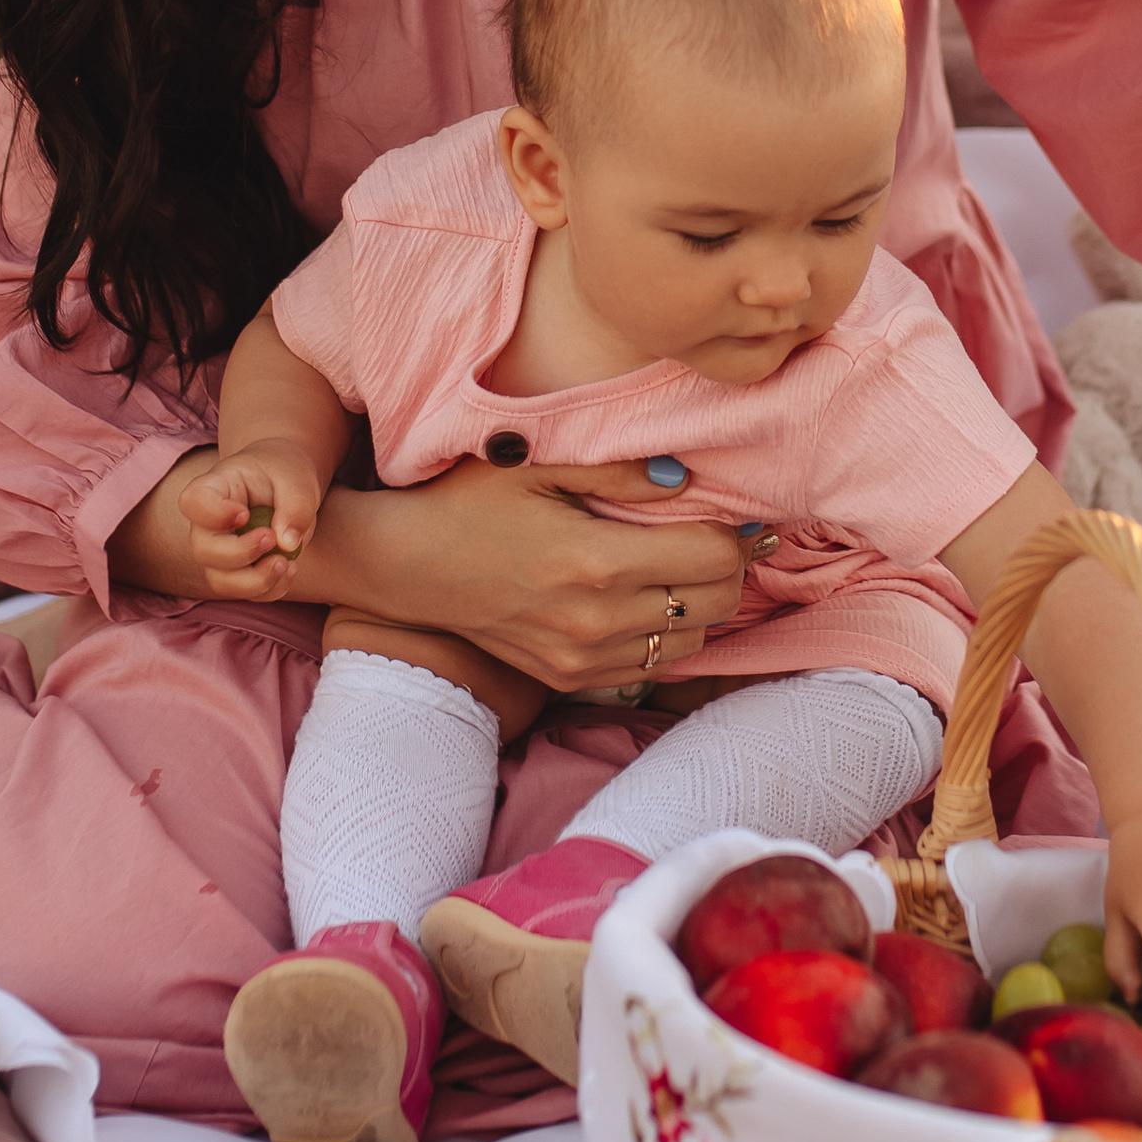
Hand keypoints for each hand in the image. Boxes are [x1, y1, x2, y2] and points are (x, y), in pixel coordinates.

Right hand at [180, 442, 323, 601]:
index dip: (213, 514)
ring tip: (286, 563)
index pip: (193, 502)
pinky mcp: (238, 572)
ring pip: (220, 581)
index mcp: (214, 488)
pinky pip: (246, 594)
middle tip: (273, 538)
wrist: (286, 484)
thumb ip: (295, 505)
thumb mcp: (296, 478)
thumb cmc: (284, 473)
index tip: (244, 513)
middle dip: (240, 553)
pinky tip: (292, 568)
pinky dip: (271, 589)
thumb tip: (287, 544)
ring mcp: (219, 552)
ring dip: (255, 581)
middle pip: (204, 550)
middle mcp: (208, 524)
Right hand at [324, 454, 757, 698]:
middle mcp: (597, 619)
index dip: (736, 536)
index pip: (713, 560)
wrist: (405, 569)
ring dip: (701, 606)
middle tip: (720, 540)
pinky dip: (664, 635)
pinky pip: (650, 665)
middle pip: (716, 605)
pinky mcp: (569, 677)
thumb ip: (619, 470)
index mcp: (596, 561)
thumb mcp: (537, 464)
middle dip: (730, 570)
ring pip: (692, 642)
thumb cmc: (467, 502)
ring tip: (683, 570)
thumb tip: (687, 480)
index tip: (736, 517)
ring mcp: (583, 657)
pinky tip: (646, 600)